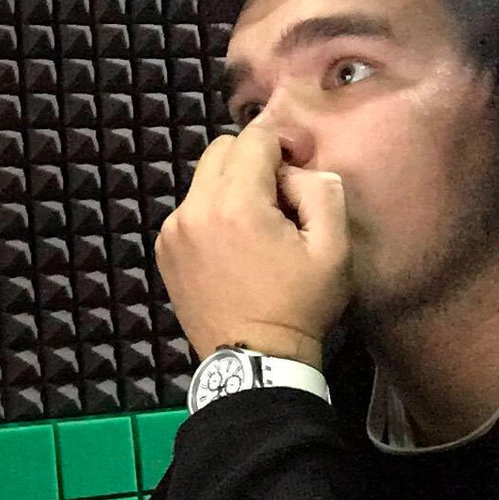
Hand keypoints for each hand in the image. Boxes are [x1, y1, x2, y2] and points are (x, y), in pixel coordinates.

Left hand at [154, 126, 352, 369]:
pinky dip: (212, 214)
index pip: (254, 138)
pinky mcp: (164, 249)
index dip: (284, 144)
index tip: (300, 169)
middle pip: (222, 150)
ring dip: (232, 187)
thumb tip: (295, 170)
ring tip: (257, 227)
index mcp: (235, 203)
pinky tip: (233, 248)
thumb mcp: (333, 247)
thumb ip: (321, 190)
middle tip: (280, 197)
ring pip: (204, 179)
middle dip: (254, 161)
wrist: (254, 361)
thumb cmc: (299, 306)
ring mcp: (173, 230)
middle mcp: (194, 209)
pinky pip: (191, 210)